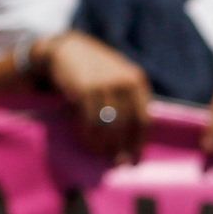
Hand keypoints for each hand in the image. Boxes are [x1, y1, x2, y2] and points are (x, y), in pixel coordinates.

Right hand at [39, 30, 151, 162]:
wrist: (68, 50)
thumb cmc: (95, 69)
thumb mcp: (119, 77)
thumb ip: (129, 101)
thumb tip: (133, 139)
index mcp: (137, 81)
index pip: (144, 119)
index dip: (139, 142)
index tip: (135, 159)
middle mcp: (124, 83)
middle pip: (127, 126)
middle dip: (122, 147)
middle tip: (117, 163)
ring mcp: (105, 87)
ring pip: (109, 127)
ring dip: (104, 146)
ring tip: (101, 154)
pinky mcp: (85, 91)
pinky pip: (90, 123)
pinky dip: (89, 137)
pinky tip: (88, 144)